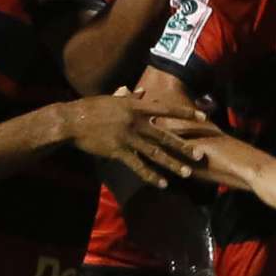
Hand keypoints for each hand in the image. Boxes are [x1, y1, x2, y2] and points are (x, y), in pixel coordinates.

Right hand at [62, 90, 209, 187]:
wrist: (72, 121)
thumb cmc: (91, 108)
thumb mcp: (112, 100)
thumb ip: (129, 97)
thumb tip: (141, 92)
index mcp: (135, 107)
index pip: (167, 109)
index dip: (186, 115)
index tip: (204, 118)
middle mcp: (135, 122)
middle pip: (165, 135)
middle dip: (184, 146)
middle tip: (201, 155)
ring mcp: (127, 137)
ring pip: (155, 153)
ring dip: (172, 164)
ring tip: (186, 173)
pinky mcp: (118, 151)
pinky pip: (137, 165)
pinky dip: (150, 175)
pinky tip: (162, 184)